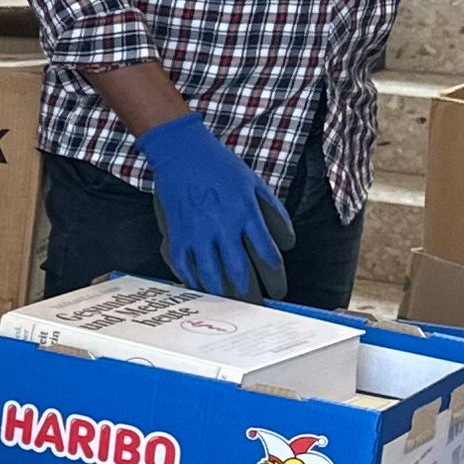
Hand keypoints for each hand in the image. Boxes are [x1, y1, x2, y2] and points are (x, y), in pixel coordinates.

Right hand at [135, 113, 293, 300]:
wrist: (181, 154)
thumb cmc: (221, 168)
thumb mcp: (255, 185)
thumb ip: (275, 215)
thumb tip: (286, 245)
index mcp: (246, 214)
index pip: (267, 257)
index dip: (276, 279)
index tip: (280, 291)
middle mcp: (222, 227)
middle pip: (242, 274)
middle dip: (254, 297)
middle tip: (260, 308)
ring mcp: (197, 234)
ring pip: (214, 277)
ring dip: (227, 297)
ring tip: (236, 307)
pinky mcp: (177, 238)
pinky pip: (188, 270)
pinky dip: (199, 285)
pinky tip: (207, 293)